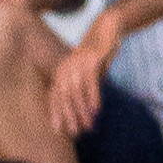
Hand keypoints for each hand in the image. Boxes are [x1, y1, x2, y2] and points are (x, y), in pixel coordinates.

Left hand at [49, 14, 120, 138]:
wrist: (106, 29)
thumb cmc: (97, 55)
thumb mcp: (88, 73)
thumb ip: (84, 90)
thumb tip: (87, 111)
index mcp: (61, 73)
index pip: (55, 97)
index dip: (56, 114)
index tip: (59, 131)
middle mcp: (66, 69)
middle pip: (63, 97)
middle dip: (68, 116)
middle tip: (75, 133)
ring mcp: (77, 64)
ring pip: (76, 92)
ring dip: (82, 110)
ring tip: (88, 125)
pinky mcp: (91, 60)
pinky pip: (90, 82)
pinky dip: (93, 97)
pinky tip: (96, 110)